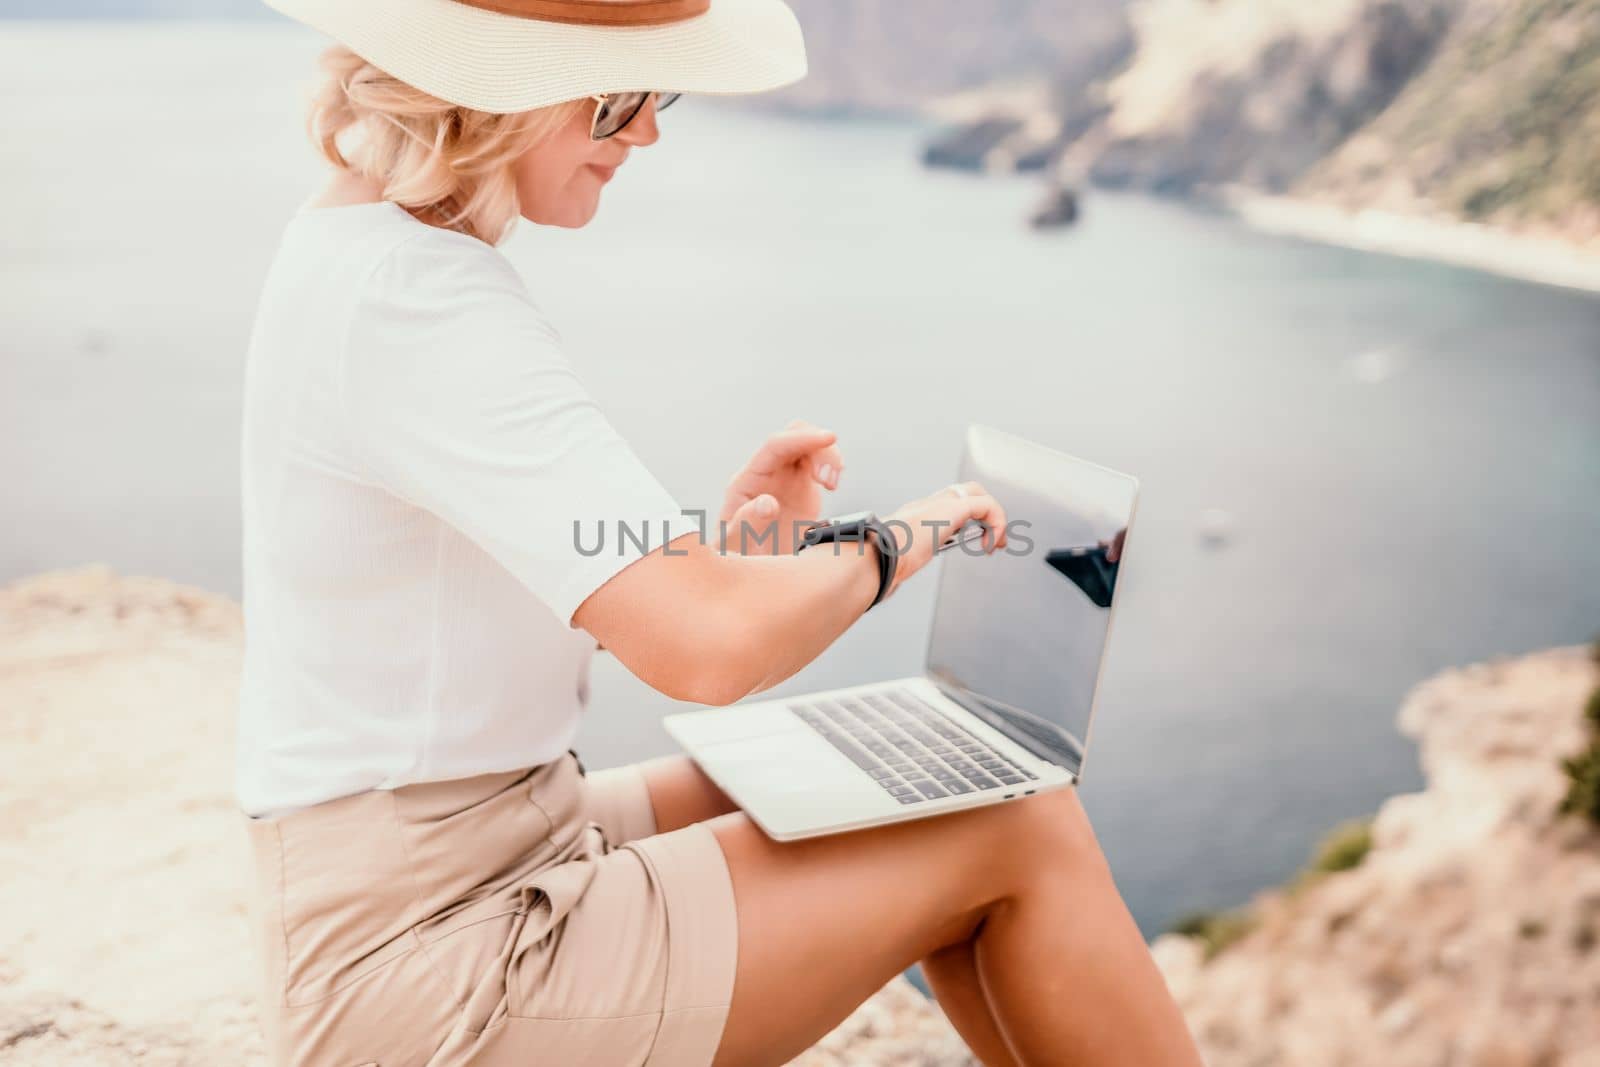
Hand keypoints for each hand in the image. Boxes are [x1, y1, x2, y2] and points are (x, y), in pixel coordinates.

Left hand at [719, 419, 842, 554]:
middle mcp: (766, 474)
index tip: (829, 438)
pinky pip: (819, 463)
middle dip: (818, 445)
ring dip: (828, 456)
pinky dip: (832, 466)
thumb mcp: (735, 548)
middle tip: (829, 481)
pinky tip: (832, 485)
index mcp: (746, 481)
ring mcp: (784, 479)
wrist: (749, 575)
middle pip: (794, 436)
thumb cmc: (737, 560)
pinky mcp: (802, 489)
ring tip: (832, 485)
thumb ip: (747, 524)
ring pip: (810, 447)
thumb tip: (769, 502)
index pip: (775, 446)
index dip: (801, 439)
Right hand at [879, 481, 1008, 601]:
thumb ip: (894, 567)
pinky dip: (996, 523)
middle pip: (963, 491)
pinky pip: (986, 506)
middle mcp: (925, 505)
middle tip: (993, 540)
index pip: (943, 505)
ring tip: (997, 543)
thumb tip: (886, 585)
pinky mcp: (950, 509)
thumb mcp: (890, 564)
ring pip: (975, 492)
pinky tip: (990, 546)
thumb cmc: (876, 566)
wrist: (873, 557)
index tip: (972, 543)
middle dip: (983, 512)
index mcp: (912, 516)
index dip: (964, 520)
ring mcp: (937, 504)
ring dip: (993, 517)